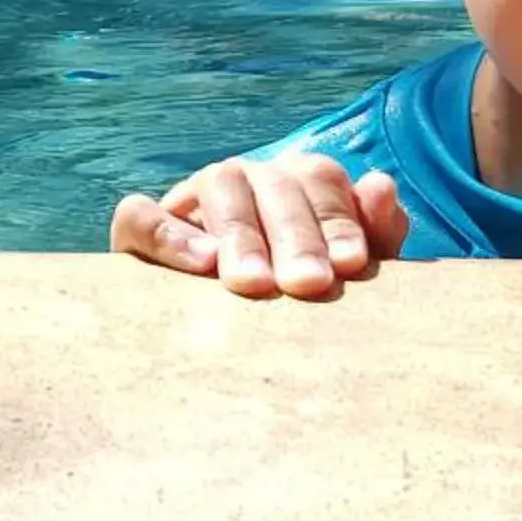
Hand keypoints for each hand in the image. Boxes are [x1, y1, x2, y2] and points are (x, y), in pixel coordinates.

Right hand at [111, 152, 410, 300]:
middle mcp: (245, 179)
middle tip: (308, 284)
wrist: (212, 341)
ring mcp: (191, 198)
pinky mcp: (139, 229)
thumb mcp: (341, 274)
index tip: (350, 265)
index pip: (319, 178)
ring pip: (217, 185)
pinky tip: (199, 263)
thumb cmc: (297, 304)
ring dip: (241, 233)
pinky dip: (167, 232)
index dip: (338, 218)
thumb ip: (374, 235)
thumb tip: (382, 185)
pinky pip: (141, 215)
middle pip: (273, 183)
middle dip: (296, 234)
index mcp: (295, 184)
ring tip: (255, 283)